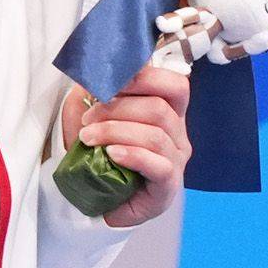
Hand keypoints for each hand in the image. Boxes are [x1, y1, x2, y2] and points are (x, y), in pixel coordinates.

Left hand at [81, 60, 191, 228]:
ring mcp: (176, 161)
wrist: (96, 198)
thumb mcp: (96, 115)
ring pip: (155, 135)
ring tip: (89, 138)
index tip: (112, 82)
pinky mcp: (167, 186)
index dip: (147, 78)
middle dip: (118, 108)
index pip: (175, 86)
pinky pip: (158, 165)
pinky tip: (111, 155)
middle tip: (88, 119)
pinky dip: (132, 155)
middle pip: (159, 108)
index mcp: (169, 112)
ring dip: (116, 131)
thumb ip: (101, 91)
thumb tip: (96, 69)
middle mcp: (178, 134)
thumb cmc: (100, 153)